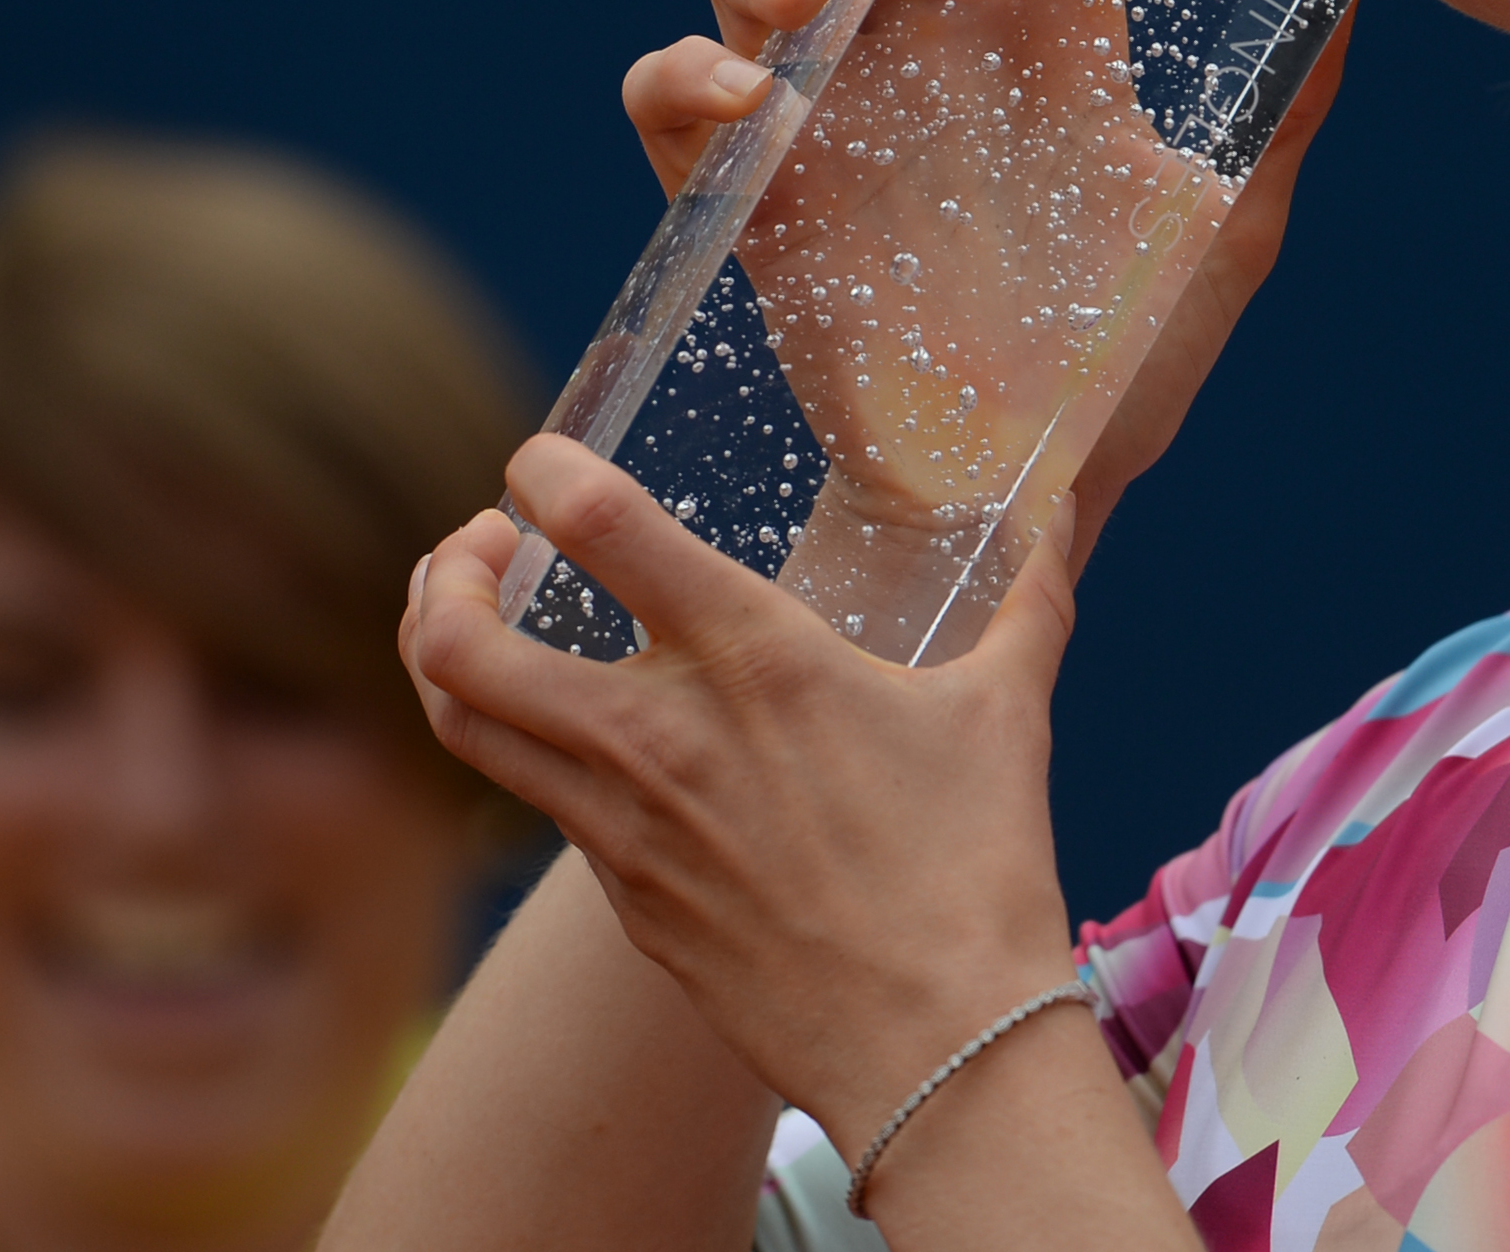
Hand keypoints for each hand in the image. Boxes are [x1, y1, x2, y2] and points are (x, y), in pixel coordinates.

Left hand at [405, 436, 1082, 1156]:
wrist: (935, 1045)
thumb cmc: (975, 869)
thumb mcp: (1006, 709)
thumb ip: (1030, 595)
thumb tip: (1068, 514)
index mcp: (750, 655)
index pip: (597, 524)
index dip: (542, 470)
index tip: (543, 463)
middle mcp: (658, 731)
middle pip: (457, 640)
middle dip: (441, 573)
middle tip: (478, 544)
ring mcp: (622, 823)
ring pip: (461, 725)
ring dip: (441, 656)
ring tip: (469, 619)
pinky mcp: (622, 895)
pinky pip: (535, 801)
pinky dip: (522, 741)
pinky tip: (575, 725)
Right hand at [626, 0, 1356, 567]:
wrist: (1020, 501)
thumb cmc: (1125, 372)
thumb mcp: (1226, 232)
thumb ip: (1283, 113)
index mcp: (1054, 33)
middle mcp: (930, 49)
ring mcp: (831, 117)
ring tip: (817, 6)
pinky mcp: (751, 199)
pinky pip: (674, 101)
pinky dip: (691, 80)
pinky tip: (755, 106)